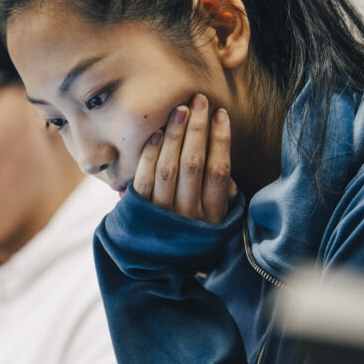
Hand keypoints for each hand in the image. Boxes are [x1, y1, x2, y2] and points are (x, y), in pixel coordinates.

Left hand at [133, 93, 236, 222]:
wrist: (160, 264)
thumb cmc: (195, 232)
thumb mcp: (217, 217)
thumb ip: (224, 191)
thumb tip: (222, 156)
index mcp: (213, 215)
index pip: (219, 170)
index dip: (221, 140)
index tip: (221, 114)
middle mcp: (188, 214)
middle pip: (193, 164)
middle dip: (197, 129)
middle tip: (200, 100)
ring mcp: (162, 213)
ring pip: (169, 167)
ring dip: (176, 135)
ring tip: (181, 109)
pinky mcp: (139, 210)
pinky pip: (145, 178)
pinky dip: (150, 153)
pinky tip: (158, 133)